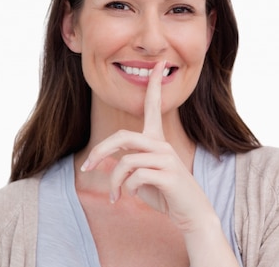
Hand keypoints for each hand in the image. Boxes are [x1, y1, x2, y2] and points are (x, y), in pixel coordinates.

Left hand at [80, 61, 212, 231]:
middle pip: (122, 136)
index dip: (155, 85)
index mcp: (157, 140)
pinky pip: (135, 177)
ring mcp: (167, 158)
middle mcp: (162, 144)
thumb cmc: (165, 194)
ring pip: (126, 161)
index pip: (154, 106)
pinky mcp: (168, 174)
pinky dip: (126, 189)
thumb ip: (124, 165)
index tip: (159, 64)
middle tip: (87, 168)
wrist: (191, 214)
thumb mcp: (140, 177)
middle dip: (100, 151)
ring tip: (115, 196)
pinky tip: (131, 197)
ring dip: (114, 182)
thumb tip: (99, 161)